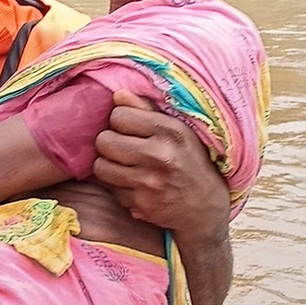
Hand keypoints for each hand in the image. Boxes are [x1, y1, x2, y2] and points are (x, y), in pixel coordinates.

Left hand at [92, 90, 229, 244]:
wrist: (205, 210)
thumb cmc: (191, 163)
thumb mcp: (179, 131)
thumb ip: (146, 110)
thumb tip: (118, 94)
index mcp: (170, 131)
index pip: (118, 115)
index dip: (121, 121)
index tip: (131, 129)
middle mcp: (159, 155)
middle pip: (104, 140)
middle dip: (110, 142)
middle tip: (123, 147)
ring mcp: (148, 182)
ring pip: (100, 166)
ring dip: (108, 164)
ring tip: (124, 164)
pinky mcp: (139, 204)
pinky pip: (109, 188)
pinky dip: (117, 186)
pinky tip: (133, 184)